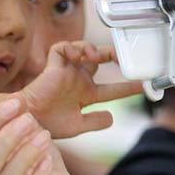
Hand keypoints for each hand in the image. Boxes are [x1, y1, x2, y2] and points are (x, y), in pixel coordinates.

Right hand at [20, 41, 141, 137]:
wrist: (29, 121)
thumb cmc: (48, 124)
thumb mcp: (78, 126)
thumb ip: (95, 122)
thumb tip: (112, 116)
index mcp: (86, 95)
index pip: (112, 89)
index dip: (129, 88)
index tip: (145, 85)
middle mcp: (78, 81)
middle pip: (100, 61)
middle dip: (114, 55)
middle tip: (124, 57)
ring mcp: (66, 72)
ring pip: (82, 50)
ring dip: (92, 49)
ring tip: (98, 56)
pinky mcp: (53, 66)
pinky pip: (62, 48)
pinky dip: (71, 48)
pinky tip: (78, 56)